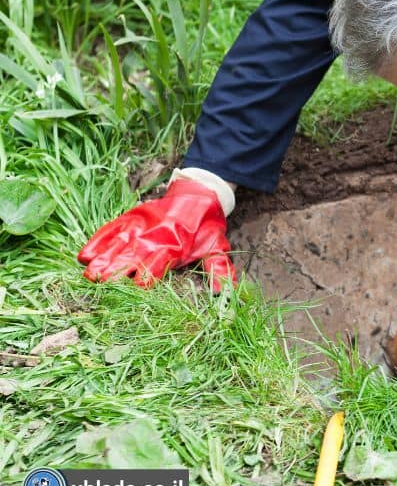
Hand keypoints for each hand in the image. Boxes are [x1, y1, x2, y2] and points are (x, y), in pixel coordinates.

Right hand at [77, 179, 235, 291]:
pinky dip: (98, 241)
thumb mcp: (217, 246)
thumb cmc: (206, 226)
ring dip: (103, 259)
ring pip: (118, 245)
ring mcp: (140, 226)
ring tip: (89, 274)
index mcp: (176, 247)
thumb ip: (219, 269)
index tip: (136, 288)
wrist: (199, 193)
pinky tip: (84, 255)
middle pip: (133, 256)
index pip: (158, 265)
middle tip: (100, 283)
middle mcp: (155, 237)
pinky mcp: (130, 217)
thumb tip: (223, 292)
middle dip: (117, 270)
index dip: (148, 277)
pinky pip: (111, 230)